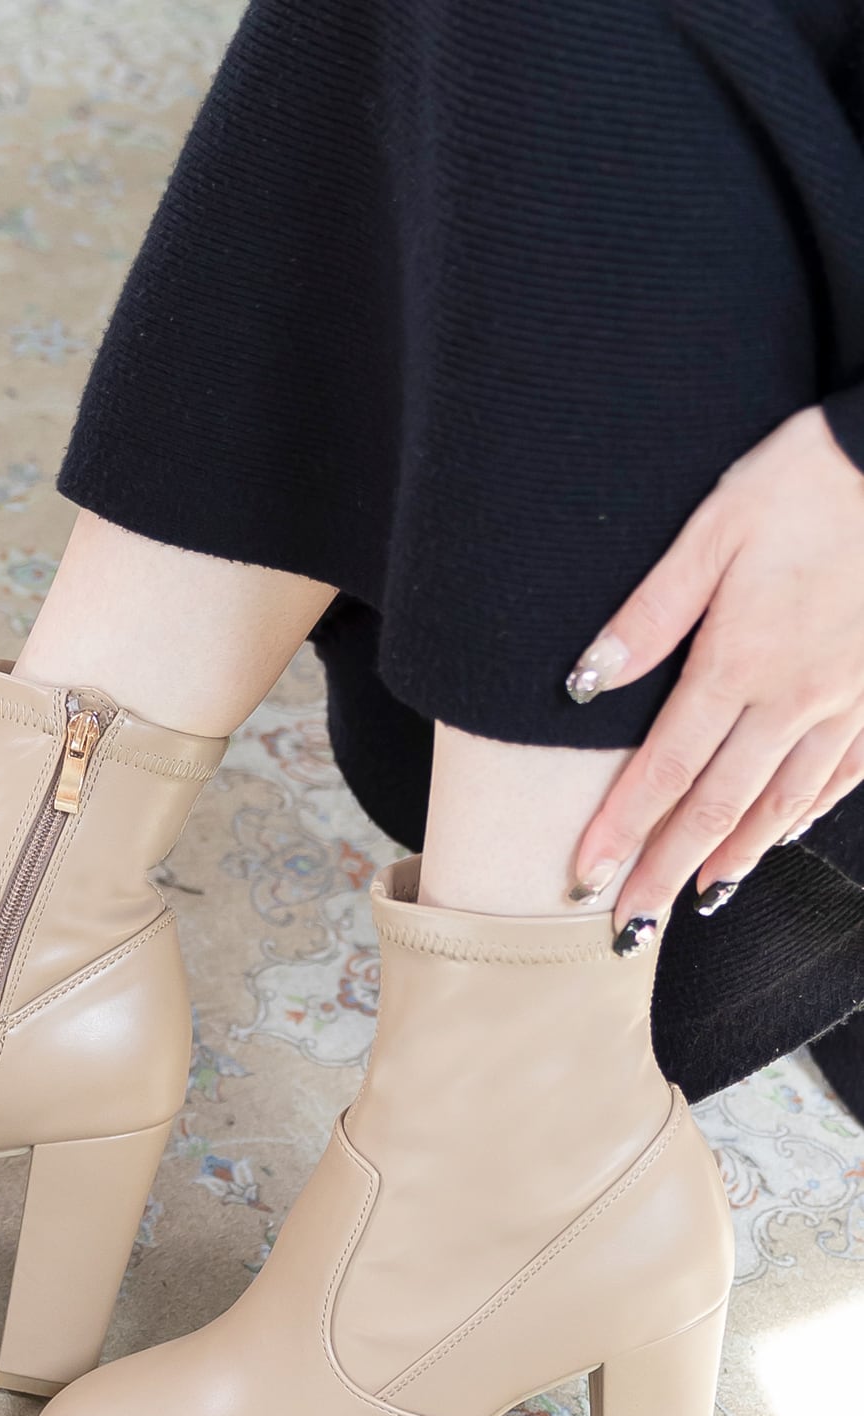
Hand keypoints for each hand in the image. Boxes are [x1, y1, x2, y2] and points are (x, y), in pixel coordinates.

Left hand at [566, 404, 863, 943]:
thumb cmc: (809, 480)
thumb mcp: (716, 527)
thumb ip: (650, 613)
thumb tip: (583, 682)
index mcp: (741, 661)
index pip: (665, 768)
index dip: (623, 829)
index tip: (586, 879)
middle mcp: (795, 698)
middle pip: (717, 806)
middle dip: (665, 872)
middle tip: (628, 928)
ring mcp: (848, 702)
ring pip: (781, 803)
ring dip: (732, 858)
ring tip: (692, 900)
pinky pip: (840, 776)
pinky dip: (801, 817)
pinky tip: (777, 837)